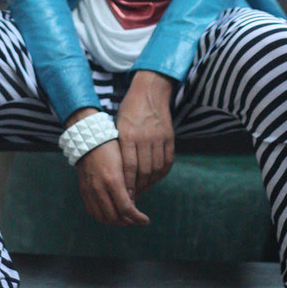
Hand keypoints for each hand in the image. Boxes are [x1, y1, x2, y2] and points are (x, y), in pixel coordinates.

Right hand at [76, 138, 149, 225]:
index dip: (137, 217)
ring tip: (125, 219)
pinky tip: (111, 214)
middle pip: (114, 217)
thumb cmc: (111, 148)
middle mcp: (99, 188)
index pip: (126, 208)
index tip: (146, 220)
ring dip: (115, 221)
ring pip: (102, 217)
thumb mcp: (126, 163)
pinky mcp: (84, 190)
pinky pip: (92, 211)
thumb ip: (130, 183)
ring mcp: (89, 190)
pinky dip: (103, 217)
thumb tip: (134, 202)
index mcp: (113, 180)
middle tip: (136, 219)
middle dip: (128, 222)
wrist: (89, 140)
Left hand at [117, 71, 174, 196]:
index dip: (127, 184)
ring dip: (150, 182)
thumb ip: (119, 147)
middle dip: (138, 187)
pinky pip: (167, 161)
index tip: (124, 195)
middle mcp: (144, 137)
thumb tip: (117, 173)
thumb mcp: (118, 125)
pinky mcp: (170, 137)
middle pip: (143, 171)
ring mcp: (159, 137)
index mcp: (128, 135)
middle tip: (133, 196)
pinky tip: (155, 178)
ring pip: (156, 168)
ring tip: (143, 189)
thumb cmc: (129, 110)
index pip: (128, 167)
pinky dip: (161, 173)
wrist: (150, 91)